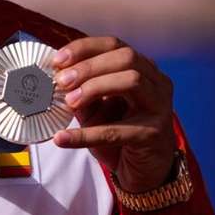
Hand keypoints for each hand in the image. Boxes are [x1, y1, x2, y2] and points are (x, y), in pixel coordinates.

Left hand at [50, 36, 176, 192]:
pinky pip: (117, 131)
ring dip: (94, 87)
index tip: (58, 60)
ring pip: (131, 80)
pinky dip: (86, 134)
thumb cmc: (119, 130)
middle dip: (89, 66)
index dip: (84, 48)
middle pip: (125, 58)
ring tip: (69, 102)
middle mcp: (156, 82)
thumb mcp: (96, 106)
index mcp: (142, 68)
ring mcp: (159, 106)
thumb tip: (54, 76)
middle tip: (62, 81)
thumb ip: (80, 89)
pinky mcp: (153, 134)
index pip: (114, 44)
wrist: (145, 170)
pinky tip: (63, 138)